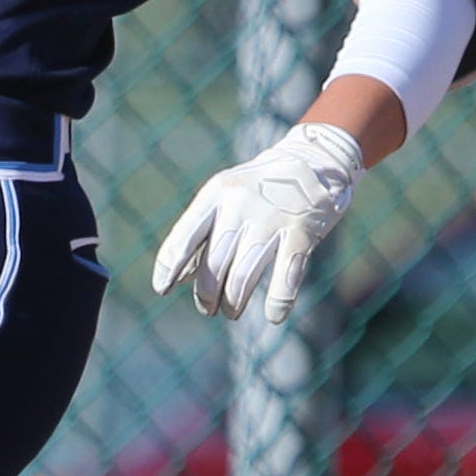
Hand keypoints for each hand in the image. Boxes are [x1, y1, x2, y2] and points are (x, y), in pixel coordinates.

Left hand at [153, 120, 364, 323]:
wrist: (313, 159)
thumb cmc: (258, 187)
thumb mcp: (223, 196)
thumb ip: (202, 232)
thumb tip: (177, 277)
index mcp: (215, 193)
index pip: (184, 238)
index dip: (169, 268)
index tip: (162, 289)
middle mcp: (240, 205)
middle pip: (214, 265)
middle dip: (206, 295)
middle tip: (208, 308)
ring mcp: (272, 218)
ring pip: (243, 276)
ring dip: (234, 302)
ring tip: (231, 311)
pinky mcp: (303, 232)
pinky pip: (286, 276)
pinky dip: (278, 301)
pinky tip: (274, 316)